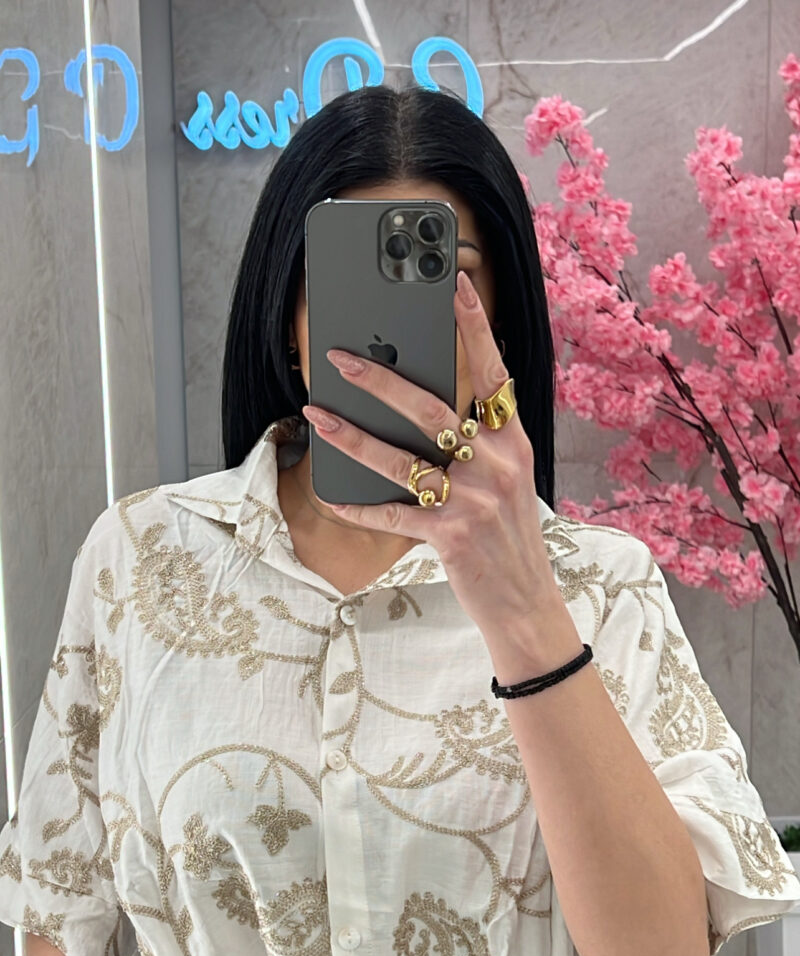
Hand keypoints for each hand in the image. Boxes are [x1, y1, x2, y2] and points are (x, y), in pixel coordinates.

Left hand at [301, 268, 558, 638]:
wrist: (526, 604)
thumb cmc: (509, 539)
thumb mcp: (509, 483)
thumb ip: (480, 445)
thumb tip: (424, 413)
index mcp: (514, 444)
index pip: (495, 374)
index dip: (475, 327)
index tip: (455, 285)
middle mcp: (496, 465)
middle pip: (430, 409)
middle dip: (380, 379)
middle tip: (342, 358)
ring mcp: (473, 500)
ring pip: (401, 458)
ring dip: (352, 435)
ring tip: (318, 415)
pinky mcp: (450, 536)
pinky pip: (392, 514)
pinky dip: (357, 506)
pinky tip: (332, 497)